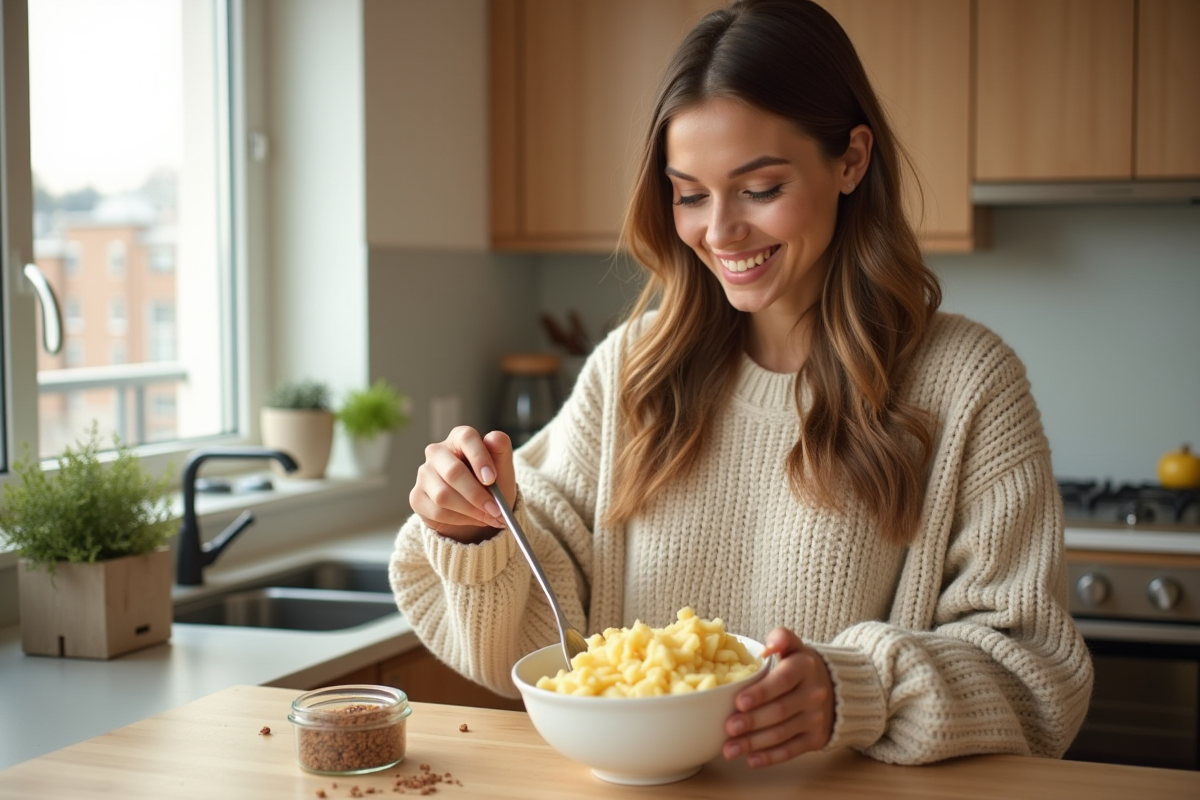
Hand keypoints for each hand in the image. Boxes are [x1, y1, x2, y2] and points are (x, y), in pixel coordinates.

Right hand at [409, 426, 516, 542]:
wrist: (479, 509)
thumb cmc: (492, 483)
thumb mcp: (502, 468)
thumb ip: (501, 451)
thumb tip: (495, 438)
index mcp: (459, 438)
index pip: (466, 438)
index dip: (479, 458)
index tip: (491, 479)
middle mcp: (437, 452)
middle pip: (453, 472)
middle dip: (476, 495)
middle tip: (496, 510)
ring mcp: (424, 474)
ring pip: (443, 496)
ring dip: (470, 511)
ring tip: (489, 517)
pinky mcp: (417, 496)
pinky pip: (436, 512)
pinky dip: (459, 520)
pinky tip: (472, 520)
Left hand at [722, 627, 834, 767]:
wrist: (835, 687)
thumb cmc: (801, 666)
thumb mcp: (794, 645)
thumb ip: (781, 637)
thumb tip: (767, 647)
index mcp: (805, 667)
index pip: (782, 681)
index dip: (760, 693)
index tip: (739, 701)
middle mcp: (814, 693)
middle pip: (779, 711)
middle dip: (752, 721)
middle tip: (729, 727)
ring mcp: (816, 718)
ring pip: (782, 733)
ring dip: (754, 743)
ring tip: (729, 748)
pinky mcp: (815, 738)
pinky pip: (791, 751)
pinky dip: (770, 757)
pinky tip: (751, 760)